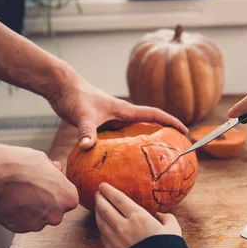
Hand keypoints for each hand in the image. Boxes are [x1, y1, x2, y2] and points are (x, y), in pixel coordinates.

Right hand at [0, 143, 78, 232]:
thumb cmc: (17, 164)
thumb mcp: (41, 159)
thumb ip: (53, 169)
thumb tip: (58, 168)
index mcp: (68, 198)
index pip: (68, 197)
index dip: (56, 189)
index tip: (44, 182)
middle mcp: (57, 215)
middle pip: (54, 209)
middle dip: (45, 201)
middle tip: (29, 187)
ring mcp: (38, 224)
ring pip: (38, 217)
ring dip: (31, 208)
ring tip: (17, 192)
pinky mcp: (21, 229)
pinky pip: (23, 222)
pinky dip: (18, 214)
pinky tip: (9, 201)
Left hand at [48, 74, 187, 149]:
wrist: (61, 86)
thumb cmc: (75, 97)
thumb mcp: (83, 115)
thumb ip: (86, 132)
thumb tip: (87, 147)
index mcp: (124, 110)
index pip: (154, 115)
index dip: (171, 122)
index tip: (185, 131)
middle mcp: (122, 114)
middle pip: (149, 124)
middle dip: (164, 134)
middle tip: (175, 148)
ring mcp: (113, 119)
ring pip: (135, 132)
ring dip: (146, 141)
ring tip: (155, 158)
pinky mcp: (102, 123)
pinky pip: (120, 138)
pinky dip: (126, 147)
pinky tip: (124, 161)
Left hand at [94, 183, 181, 247]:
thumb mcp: (173, 230)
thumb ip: (166, 218)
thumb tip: (159, 215)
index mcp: (139, 217)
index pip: (119, 199)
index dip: (109, 191)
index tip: (103, 185)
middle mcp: (124, 226)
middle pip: (105, 208)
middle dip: (100, 199)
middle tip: (97, 193)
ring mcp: (116, 239)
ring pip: (101, 222)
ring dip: (98, 212)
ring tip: (97, 207)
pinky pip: (103, 236)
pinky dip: (101, 227)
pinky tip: (102, 225)